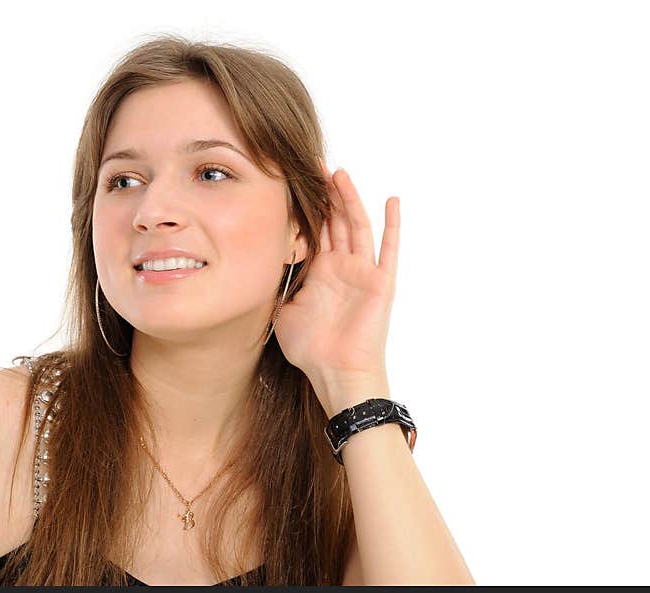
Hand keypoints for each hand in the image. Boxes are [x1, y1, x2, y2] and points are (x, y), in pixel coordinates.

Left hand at [272, 159, 401, 382]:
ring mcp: (363, 272)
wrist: (335, 372)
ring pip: (356, 226)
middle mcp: (342, 267)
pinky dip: (392, 226)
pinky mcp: (380, 283)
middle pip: (335, 220)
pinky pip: (389, 250)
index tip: (295, 180)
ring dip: (349, 199)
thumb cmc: (311, 349)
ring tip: (338, 174)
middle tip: (314, 164)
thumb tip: (256, 270)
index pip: (315, 230)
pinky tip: (391, 201)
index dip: (308, 206)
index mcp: (320, 271)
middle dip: (325, 193)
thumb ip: (277, 287)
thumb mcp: (283, 311)